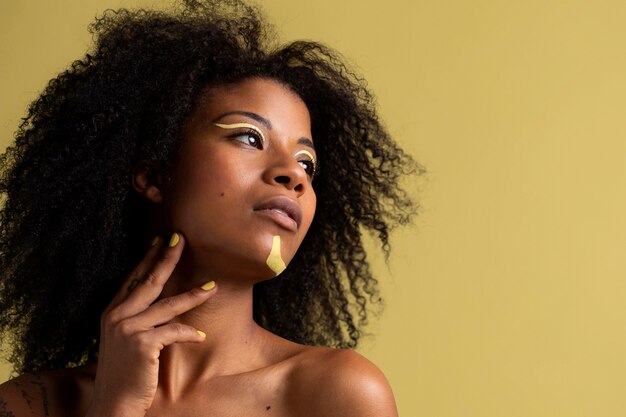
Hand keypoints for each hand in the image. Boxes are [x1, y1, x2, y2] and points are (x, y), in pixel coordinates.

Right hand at [86, 233, 215, 416]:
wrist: (112, 405)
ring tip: (213, 286)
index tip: (161, 239)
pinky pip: (174, 332)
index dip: (148, 258)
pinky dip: (189, 333)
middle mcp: (117, 316)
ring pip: (168, 305)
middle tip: (181, 238)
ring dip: (193, 294)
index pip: (134, 278)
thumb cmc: (123, 373)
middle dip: (167, 257)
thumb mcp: (124, 341)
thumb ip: (138, 320)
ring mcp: (128, 329)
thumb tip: (162, 303)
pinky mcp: (142, 344)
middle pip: (150, 281)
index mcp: (112, 312)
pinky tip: (200, 335)